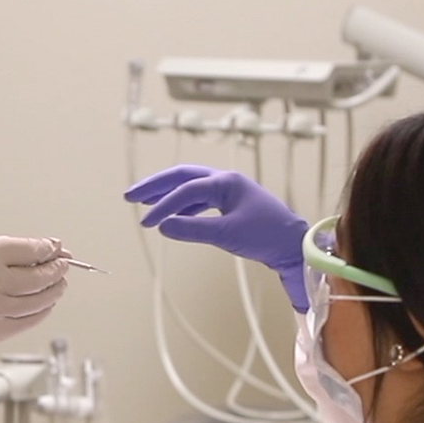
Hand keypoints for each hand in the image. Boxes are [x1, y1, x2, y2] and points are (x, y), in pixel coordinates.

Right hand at [0, 237, 67, 342]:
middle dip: (56, 272)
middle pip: (37, 280)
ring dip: (53, 292)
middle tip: (62, 266)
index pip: (28, 252)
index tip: (58, 250)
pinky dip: (41, 312)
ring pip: (36, 303)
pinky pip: (26, 323)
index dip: (49, 251)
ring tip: (58, 285)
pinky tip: (44, 303)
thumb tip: (54, 250)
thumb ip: (20, 249)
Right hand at [125, 165, 309, 310]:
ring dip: (166, 194)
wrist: (293, 246)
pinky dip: (181, 205)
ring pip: (189, 187)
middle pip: (182, 176)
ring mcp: (228, 191)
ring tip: (143, 203)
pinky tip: (170, 216)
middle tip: (130, 195)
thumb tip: (163, 227)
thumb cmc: (266, 236)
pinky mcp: (230, 204)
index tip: (148, 223)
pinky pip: (198, 199)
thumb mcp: (227, 235)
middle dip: (155, 185)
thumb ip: (193, 230)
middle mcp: (225, 181)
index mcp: (226, 182)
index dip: (164, 205)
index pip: (186, 189)